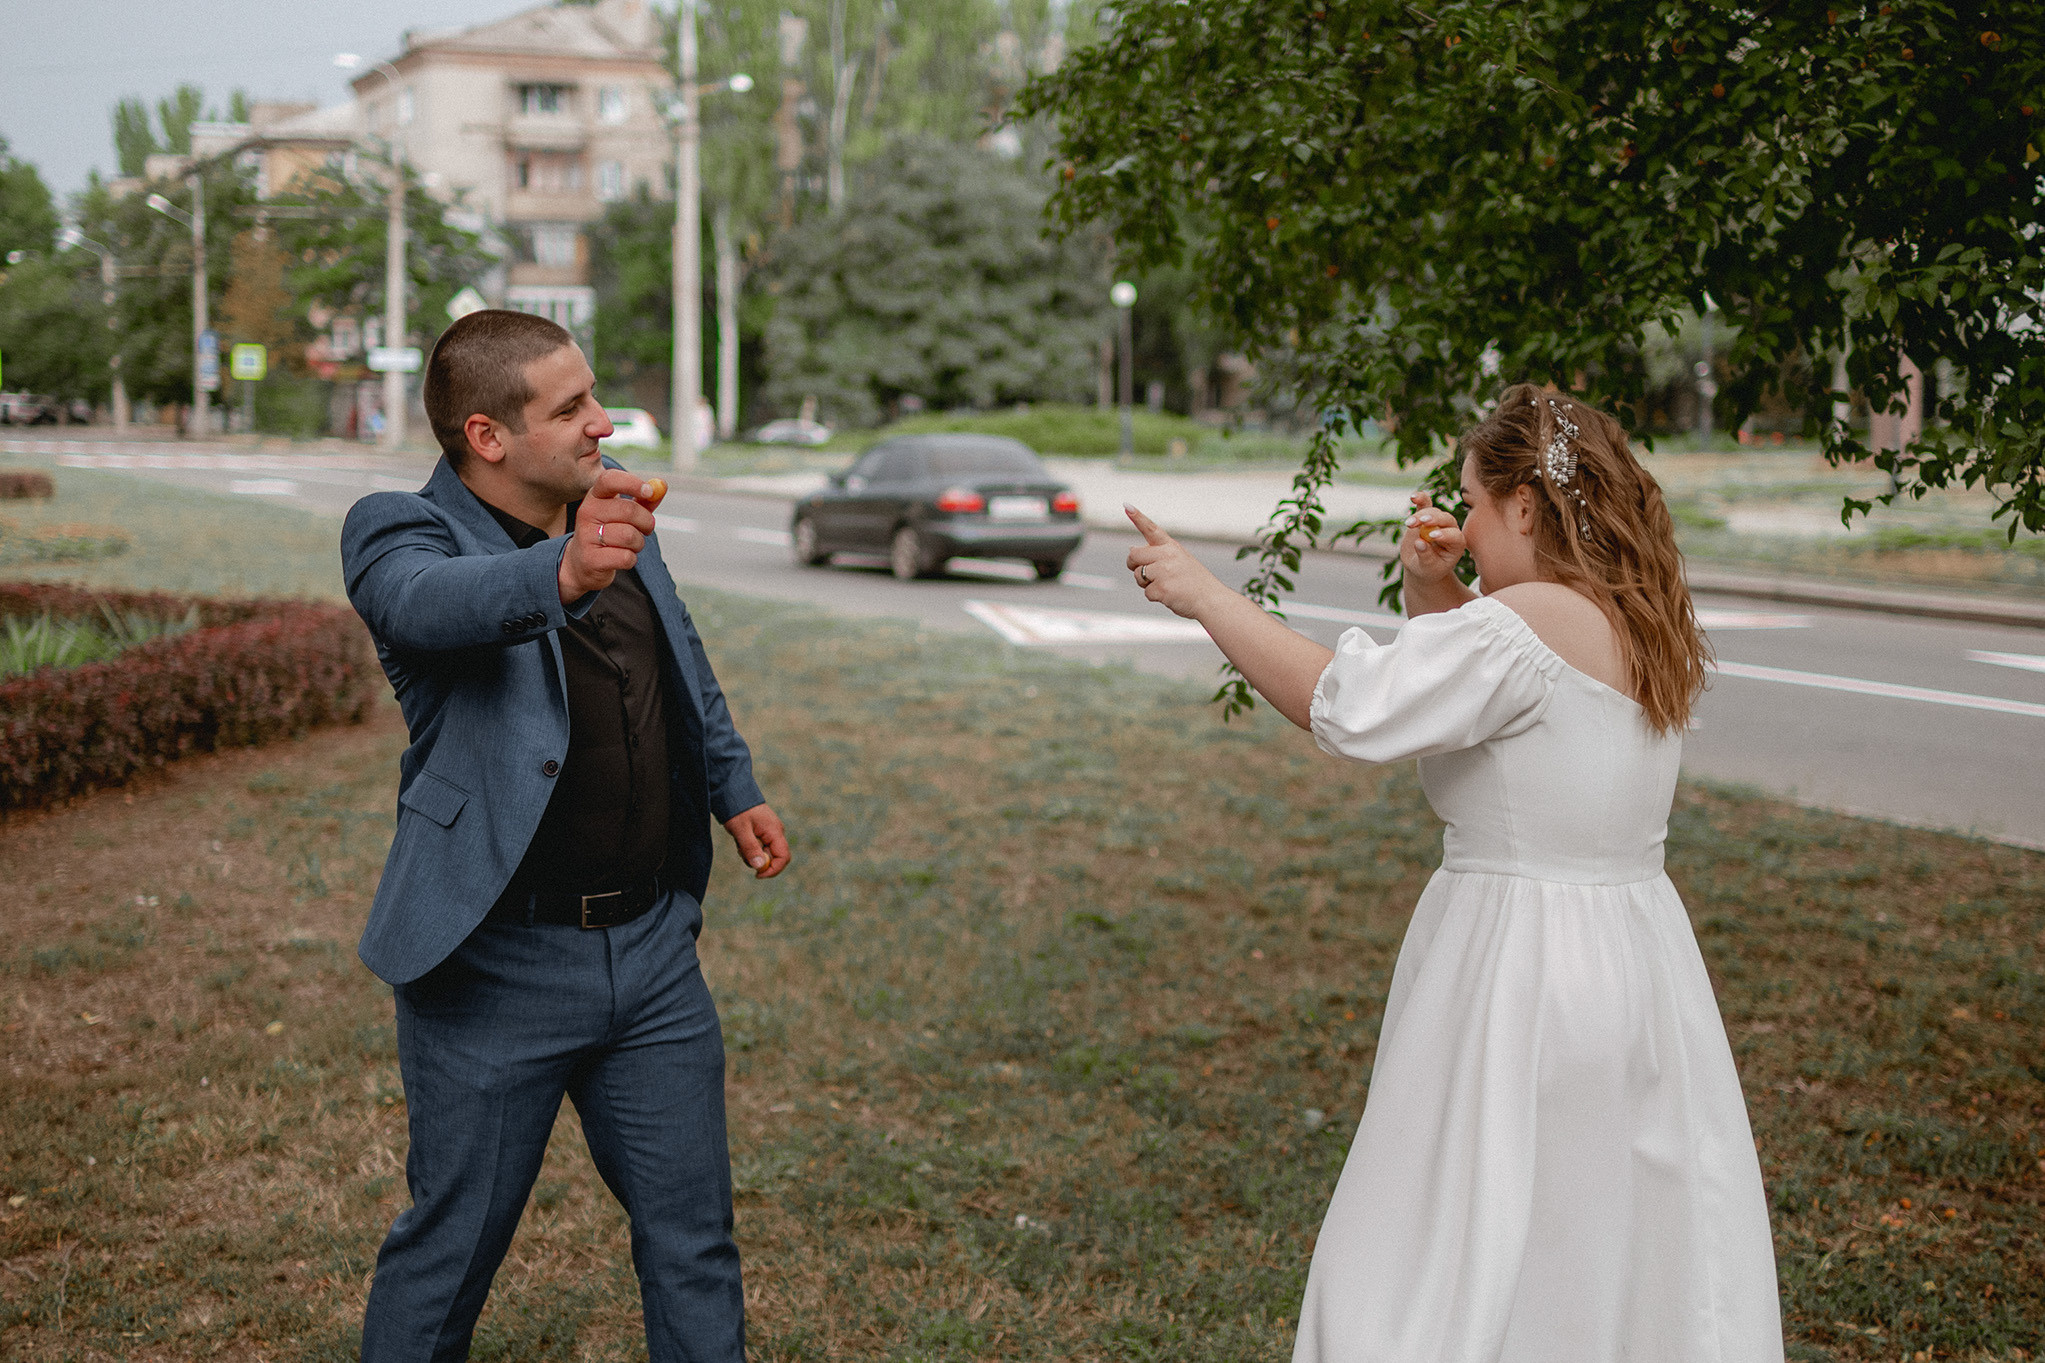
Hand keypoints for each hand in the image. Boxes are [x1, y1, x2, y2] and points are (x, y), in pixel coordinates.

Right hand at [558, 469, 664, 602]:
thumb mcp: (624, 513)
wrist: (582, 562)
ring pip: (629, 536)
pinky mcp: (590, 559)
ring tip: (630, 545)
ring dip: (638, 543)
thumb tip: (662, 486)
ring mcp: (586, 536)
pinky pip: (625, 557)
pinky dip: (631, 559)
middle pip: (629, 511)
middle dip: (647, 522)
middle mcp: (587, 512)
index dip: (632, 483)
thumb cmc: (609, 532)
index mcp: (595, 496)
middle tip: (646, 529)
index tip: (649, 491)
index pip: (609, 480)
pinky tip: (621, 557)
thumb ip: (644, 500)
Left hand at [722, 803, 790, 878]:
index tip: (757, 875)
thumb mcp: (741, 830)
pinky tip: (741, 839)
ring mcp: (770, 832)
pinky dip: (750, 848)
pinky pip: (760, 847)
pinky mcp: (763, 832)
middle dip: (759, 861)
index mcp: (775, 831)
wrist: (733, 793)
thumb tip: (759, 867)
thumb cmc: (738, 810)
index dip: (773, 870)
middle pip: (774, 857)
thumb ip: (751, 848)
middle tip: (743, 854)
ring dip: (752, 854)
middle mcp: (776, 832)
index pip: (783, 857)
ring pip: (765, 853)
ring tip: (739, 843)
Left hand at [1125, 505, 1229, 618]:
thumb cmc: (1195, 582)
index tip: (1126, 506)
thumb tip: (1131, 550)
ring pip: (1138, 575)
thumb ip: (1157, 555)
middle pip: (1134, 555)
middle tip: (1145, 574)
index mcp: (1172, 547)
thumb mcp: (1180, 561)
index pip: (1151, 529)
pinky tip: (1170, 596)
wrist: (1211, 599)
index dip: (1137, 518)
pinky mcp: (1162, 588)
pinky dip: (1155, 596)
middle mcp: (1167, 556)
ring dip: (1146, 584)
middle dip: (1134, 566)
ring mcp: (1164, 572)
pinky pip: (1147, 592)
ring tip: (1166, 586)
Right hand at [1398, 493, 1466, 584]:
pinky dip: (1420, 499)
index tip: (1432, 537)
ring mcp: (1438, 521)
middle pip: (1446, 519)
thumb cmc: (1429, 570)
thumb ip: (1426, 557)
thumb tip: (1419, 542)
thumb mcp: (1428, 568)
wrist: (1421, 565)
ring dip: (1420, 516)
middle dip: (1434, 519)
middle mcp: (1451, 529)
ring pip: (1432, 512)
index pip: (1455, 535)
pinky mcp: (1425, 516)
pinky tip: (1414, 497)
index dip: (1445, 534)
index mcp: (1457, 544)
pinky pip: (1425, 504)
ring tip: (1409, 524)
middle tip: (1423, 522)